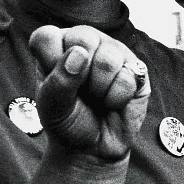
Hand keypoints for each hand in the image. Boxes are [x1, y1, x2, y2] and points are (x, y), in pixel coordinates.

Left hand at [29, 25, 150, 161]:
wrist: (94, 148)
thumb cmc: (68, 122)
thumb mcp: (51, 107)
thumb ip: (58, 80)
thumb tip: (79, 53)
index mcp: (58, 46)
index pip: (47, 35)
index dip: (50, 61)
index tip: (55, 84)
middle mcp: (87, 43)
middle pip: (83, 38)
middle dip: (80, 75)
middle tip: (80, 92)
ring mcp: (113, 52)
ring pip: (108, 58)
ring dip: (99, 89)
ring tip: (97, 97)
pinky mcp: (136, 67)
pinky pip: (128, 76)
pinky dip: (116, 98)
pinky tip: (113, 101)